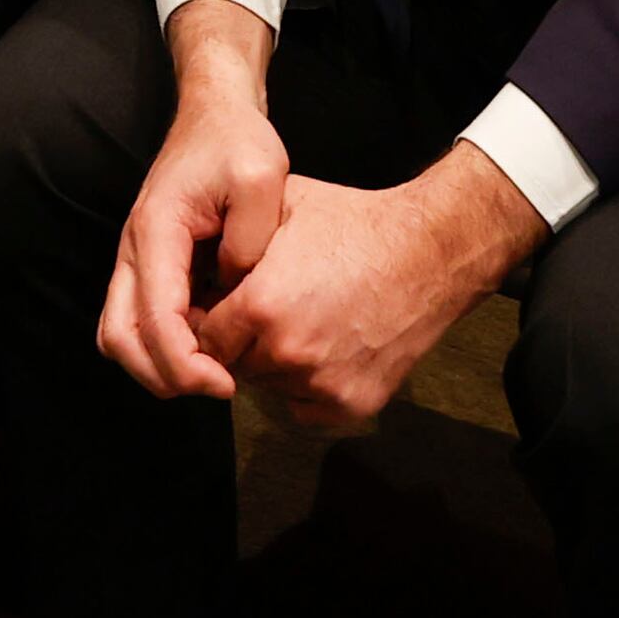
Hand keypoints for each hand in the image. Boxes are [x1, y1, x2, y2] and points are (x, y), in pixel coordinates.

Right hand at [99, 3, 294, 401]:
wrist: (214, 115)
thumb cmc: (237, 142)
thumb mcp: (262, 178)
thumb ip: (251, 239)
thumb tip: (235, 292)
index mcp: (156, 231)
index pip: (154, 318)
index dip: (185, 363)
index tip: (225, 382)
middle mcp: (133, 251)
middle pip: (119, 339)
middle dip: (164, 376)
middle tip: (219, 386)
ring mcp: (135, 260)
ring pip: (121, 335)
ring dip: (160, 366)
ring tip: (214, 372)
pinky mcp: (149, 267)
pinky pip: (139, 321)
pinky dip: (164, 347)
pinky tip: (211, 346)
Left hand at [194, 148, 547, 432]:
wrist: (428, 254)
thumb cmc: (353, 225)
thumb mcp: (281, 212)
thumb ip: (230, 245)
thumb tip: (190, 268)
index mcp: (260, 306)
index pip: (204, 337)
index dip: (212, 321)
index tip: (223, 308)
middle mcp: (285, 352)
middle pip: (233, 364)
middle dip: (241, 342)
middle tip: (269, 312)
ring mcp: (319, 383)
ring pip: (269, 385)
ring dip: (274, 363)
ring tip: (304, 321)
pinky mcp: (349, 404)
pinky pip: (304, 406)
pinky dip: (307, 385)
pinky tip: (328, 345)